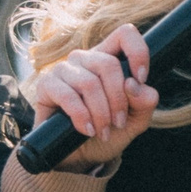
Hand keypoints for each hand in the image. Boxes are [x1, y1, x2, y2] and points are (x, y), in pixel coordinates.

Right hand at [30, 25, 158, 168]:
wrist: (79, 157)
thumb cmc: (106, 133)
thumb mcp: (134, 121)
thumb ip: (144, 103)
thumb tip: (135, 85)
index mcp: (108, 59)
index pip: (124, 34)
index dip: (137, 52)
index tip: (141, 78)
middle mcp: (85, 59)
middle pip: (108, 64)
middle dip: (118, 99)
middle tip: (119, 123)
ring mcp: (64, 69)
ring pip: (89, 83)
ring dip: (101, 113)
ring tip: (103, 133)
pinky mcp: (46, 85)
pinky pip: (68, 96)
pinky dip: (82, 116)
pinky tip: (87, 130)